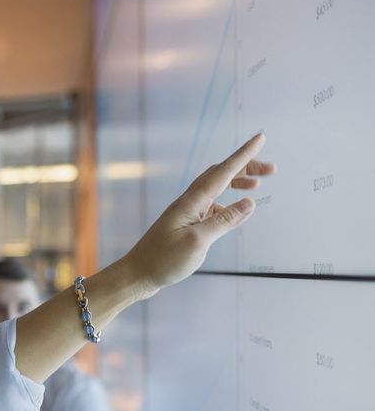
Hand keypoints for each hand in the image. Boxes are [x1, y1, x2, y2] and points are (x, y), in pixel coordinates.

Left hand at [121, 133, 274, 296]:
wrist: (138, 273)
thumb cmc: (164, 260)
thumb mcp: (198, 242)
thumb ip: (225, 221)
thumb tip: (249, 203)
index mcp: (192, 202)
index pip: (223, 172)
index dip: (244, 154)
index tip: (260, 137)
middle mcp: (189, 202)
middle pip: (220, 174)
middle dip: (246, 167)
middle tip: (271, 169)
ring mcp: (187, 212)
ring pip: (216, 188)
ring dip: (237, 183)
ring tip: (258, 185)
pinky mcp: (187, 224)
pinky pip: (211, 205)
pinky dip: (228, 202)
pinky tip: (238, 211)